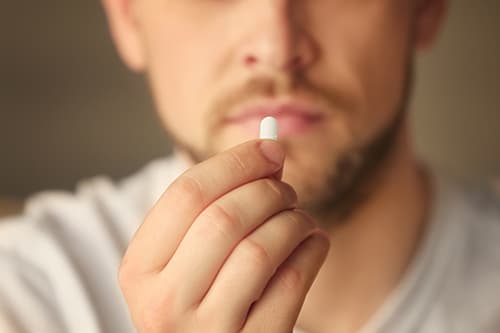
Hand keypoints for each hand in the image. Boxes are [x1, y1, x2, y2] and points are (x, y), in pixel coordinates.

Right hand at [119, 140, 329, 332]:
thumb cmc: (201, 295)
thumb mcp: (186, 256)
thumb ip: (216, 205)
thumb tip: (269, 152)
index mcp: (139, 270)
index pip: (187, 194)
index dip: (236, 162)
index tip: (270, 148)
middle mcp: (164, 304)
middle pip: (224, 218)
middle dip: (268, 191)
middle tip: (286, 190)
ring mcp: (207, 332)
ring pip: (260, 250)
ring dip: (293, 221)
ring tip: (299, 219)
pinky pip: (291, 284)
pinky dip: (312, 251)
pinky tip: (314, 243)